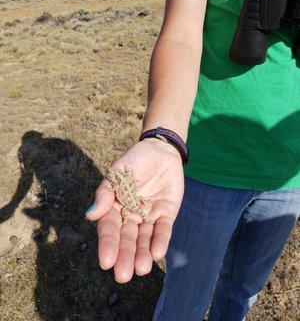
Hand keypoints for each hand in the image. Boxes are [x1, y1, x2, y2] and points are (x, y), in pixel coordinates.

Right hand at [85, 138, 183, 282]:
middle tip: (123, 275)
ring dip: (142, 254)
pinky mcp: (166, 214)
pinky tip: (157, 252)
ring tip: (141, 269)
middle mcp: (130, 215)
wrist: (161, 150)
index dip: (108, 244)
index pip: (109, 228)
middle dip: (125, 256)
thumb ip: (106, 192)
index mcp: (115, 206)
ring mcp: (149, 216)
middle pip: (127, 238)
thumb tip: (91, 215)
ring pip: (144, 238)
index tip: (106, 261)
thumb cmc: (136, 159)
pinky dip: (160, 240)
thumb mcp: (118, 171)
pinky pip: (163, 229)